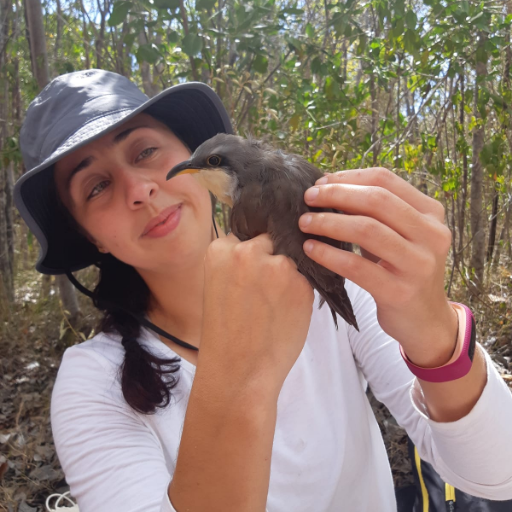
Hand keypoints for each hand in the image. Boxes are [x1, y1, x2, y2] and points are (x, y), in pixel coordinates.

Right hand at [199, 232, 314, 396]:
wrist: (239, 372)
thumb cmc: (225, 334)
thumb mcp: (218, 286)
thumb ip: (237, 264)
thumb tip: (266, 249)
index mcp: (220, 250)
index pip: (245, 236)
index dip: (252, 255)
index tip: (250, 272)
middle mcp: (248, 251)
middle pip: (270, 241)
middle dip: (271, 258)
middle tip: (266, 289)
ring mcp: (277, 266)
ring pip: (290, 260)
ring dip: (288, 276)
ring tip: (276, 306)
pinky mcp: (301, 284)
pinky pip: (304, 280)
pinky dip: (299, 294)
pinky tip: (286, 314)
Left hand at [298, 167, 457, 367]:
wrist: (424, 319)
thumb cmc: (402, 269)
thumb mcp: (398, 234)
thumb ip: (374, 211)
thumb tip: (328, 187)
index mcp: (430, 212)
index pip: (385, 180)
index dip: (349, 177)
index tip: (321, 181)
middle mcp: (431, 234)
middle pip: (376, 200)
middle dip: (336, 194)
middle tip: (309, 197)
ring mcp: (418, 264)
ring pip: (367, 230)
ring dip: (329, 222)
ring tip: (305, 222)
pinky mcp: (400, 292)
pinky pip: (357, 267)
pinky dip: (329, 255)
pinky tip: (310, 250)